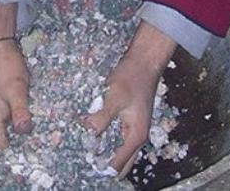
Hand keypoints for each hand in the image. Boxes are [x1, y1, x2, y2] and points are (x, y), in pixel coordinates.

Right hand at [0, 3, 32, 148]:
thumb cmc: (5, 68)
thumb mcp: (17, 90)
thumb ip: (20, 113)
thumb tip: (24, 133)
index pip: (4, 150)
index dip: (19, 151)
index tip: (37, 146)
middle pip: (6, 142)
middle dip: (22, 140)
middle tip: (43, 136)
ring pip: (8, 130)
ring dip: (22, 127)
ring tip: (41, 124)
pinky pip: (8, 118)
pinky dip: (19, 117)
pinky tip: (32, 111)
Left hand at [83, 21, 176, 177]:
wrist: (144, 61)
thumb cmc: (132, 77)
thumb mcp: (115, 97)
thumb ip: (102, 117)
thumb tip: (89, 132)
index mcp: (136, 135)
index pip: (119, 165)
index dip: (103, 169)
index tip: (86, 168)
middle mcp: (137, 136)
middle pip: (121, 162)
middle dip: (104, 164)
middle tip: (85, 163)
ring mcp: (133, 128)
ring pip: (118, 149)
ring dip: (104, 151)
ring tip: (85, 151)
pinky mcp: (128, 119)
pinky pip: (117, 136)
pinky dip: (106, 138)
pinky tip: (92, 133)